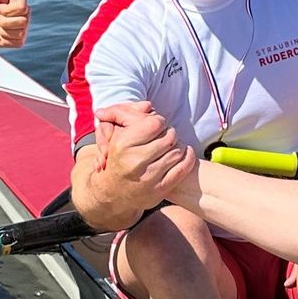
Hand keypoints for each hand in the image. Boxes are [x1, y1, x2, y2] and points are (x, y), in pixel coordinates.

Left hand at [0, 0, 29, 48]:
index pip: (23, 8)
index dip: (6, 9)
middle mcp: (24, 13)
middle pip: (23, 21)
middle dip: (3, 20)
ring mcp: (22, 27)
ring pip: (19, 32)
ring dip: (2, 29)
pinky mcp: (18, 40)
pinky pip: (17, 42)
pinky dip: (4, 39)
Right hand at [83, 100, 196, 226]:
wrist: (111, 193)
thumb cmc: (116, 158)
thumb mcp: (115, 134)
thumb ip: (127, 114)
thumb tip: (148, 105)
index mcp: (123, 145)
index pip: (155, 123)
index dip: (159, 122)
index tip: (156, 126)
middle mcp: (135, 162)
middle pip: (169, 136)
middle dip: (169, 133)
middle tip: (165, 136)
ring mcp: (149, 178)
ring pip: (177, 151)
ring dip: (177, 146)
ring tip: (170, 146)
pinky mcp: (160, 190)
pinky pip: (183, 168)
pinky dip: (186, 158)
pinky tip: (180, 155)